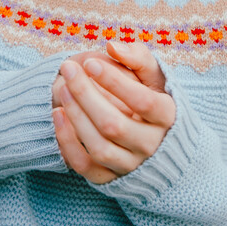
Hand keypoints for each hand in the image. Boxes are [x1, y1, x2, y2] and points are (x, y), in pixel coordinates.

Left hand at [52, 42, 175, 184]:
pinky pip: (86, 167)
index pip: (142, 101)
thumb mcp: (156, 78)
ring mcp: (132, 166)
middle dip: (86, 94)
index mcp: (168, 118)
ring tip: (62, 88)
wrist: (164, 147)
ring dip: (76, 117)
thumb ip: (138, 58)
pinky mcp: (112, 180)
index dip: (114, 81)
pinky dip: (68, 143)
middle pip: (114, 125)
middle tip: (68, 69)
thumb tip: (112, 46)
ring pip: (99, 147)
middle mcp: (152, 146)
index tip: (90, 62)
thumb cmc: (156, 102)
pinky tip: (57, 115)